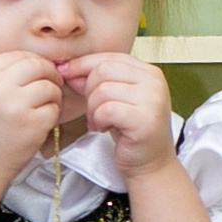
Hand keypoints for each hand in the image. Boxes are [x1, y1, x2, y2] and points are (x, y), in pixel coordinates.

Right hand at [0, 51, 65, 182]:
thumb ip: (3, 77)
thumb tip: (37, 64)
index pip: (17, 55)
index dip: (33, 62)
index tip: (38, 74)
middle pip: (36, 65)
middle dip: (49, 74)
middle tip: (52, 86)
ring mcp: (16, 105)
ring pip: (49, 87)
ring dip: (53, 97)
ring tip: (44, 108)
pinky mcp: (32, 123)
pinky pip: (54, 109)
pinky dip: (52, 116)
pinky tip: (41, 124)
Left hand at [61, 52, 177, 179]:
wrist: (150, 164)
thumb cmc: (131, 133)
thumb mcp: (114, 100)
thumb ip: (97, 81)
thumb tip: (68, 67)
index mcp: (149, 72)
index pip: (109, 57)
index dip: (84, 64)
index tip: (66, 73)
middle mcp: (154, 81)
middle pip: (104, 70)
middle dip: (88, 91)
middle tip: (92, 111)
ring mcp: (152, 99)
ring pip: (103, 90)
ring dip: (92, 109)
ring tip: (99, 122)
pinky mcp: (145, 118)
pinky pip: (107, 109)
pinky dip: (98, 120)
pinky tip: (103, 128)